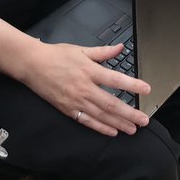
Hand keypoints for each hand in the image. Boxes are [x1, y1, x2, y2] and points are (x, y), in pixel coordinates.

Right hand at [23, 41, 150, 136]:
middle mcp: (84, 88)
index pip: (116, 79)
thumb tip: (120, 47)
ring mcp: (76, 101)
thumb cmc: (56, 55)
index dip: (133, 85)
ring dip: (118, 123)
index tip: (147, 89)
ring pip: (101, 116)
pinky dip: (100, 128)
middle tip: (144, 120)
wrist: (32, 65)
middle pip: (111, 104)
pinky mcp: (68, 109)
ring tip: (133, 128)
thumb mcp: (82, 49)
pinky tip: (112, 131)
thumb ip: (103, 51)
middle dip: (129, 113)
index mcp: (90, 70)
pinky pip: (87, 121)